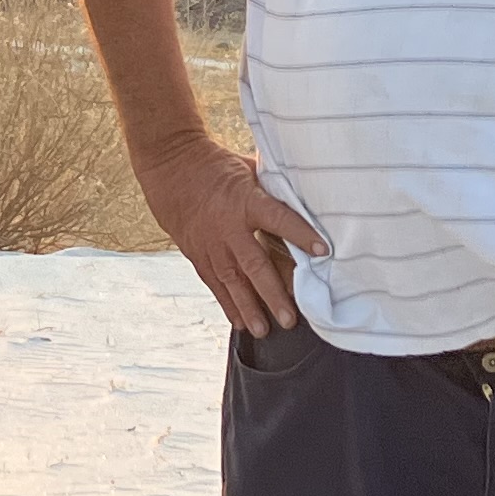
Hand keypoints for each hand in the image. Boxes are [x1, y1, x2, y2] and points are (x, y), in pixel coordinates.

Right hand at [138, 138, 323, 332]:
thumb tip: (307, 197)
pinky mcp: (197, 253)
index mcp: (246, 200)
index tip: (323, 250)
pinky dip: (227, 304)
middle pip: (254, 265)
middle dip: (273, 294)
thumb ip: (273, 190)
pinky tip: (240, 322)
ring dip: (249, 307)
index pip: (279, 219)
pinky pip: (214, 283)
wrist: (170, 166)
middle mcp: (228, 227)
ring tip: (264, 330)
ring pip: (232, 281)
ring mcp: (211, 243)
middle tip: (290, 318)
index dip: (301, 234)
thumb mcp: (248, 168)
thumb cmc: (215, 165)